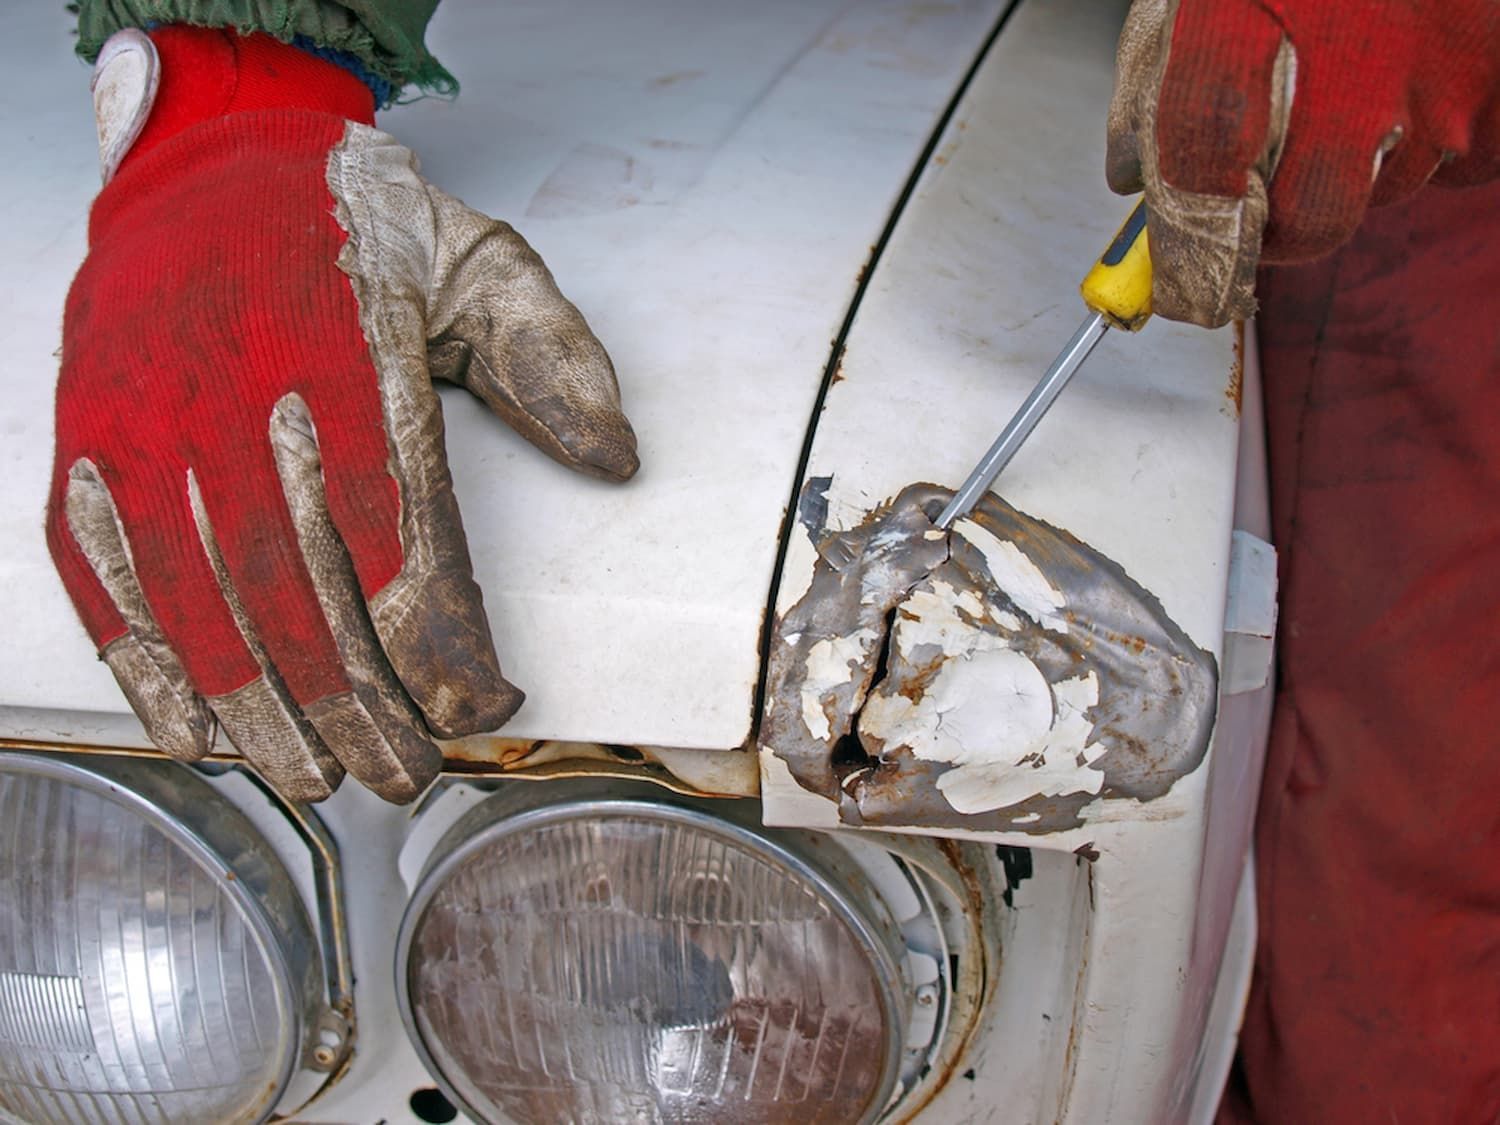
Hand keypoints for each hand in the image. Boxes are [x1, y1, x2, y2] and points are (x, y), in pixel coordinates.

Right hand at [47, 27, 637, 802]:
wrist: (206, 157)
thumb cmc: (353, 219)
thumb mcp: (481, 257)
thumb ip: (553, 355)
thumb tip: (615, 460)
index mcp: (349, 352)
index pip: (404, 541)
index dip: (446, 649)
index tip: (490, 707)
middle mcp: (238, 396)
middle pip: (308, 601)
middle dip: (366, 713)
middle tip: (410, 776)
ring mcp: (148, 426)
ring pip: (208, 612)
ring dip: (270, 719)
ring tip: (324, 781)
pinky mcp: (88, 446)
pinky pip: (110, 585)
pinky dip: (153, 677)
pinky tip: (203, 739)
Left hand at [1107, 0, 1499, 326]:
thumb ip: (1155, 77)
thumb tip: (1133, 178)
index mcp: (1252, 9)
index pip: (1204, 163)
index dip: (1185, 239)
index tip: (1170, 274)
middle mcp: (1361, 49)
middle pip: (1312, 219)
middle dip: (1278, 236)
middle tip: (1259, 216)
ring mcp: (1446, 72)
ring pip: (1385, 190)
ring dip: (1354, 169)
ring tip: (1352, 87)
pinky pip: (1459, 163)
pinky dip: (1429, 141)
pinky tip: (1411, 80)